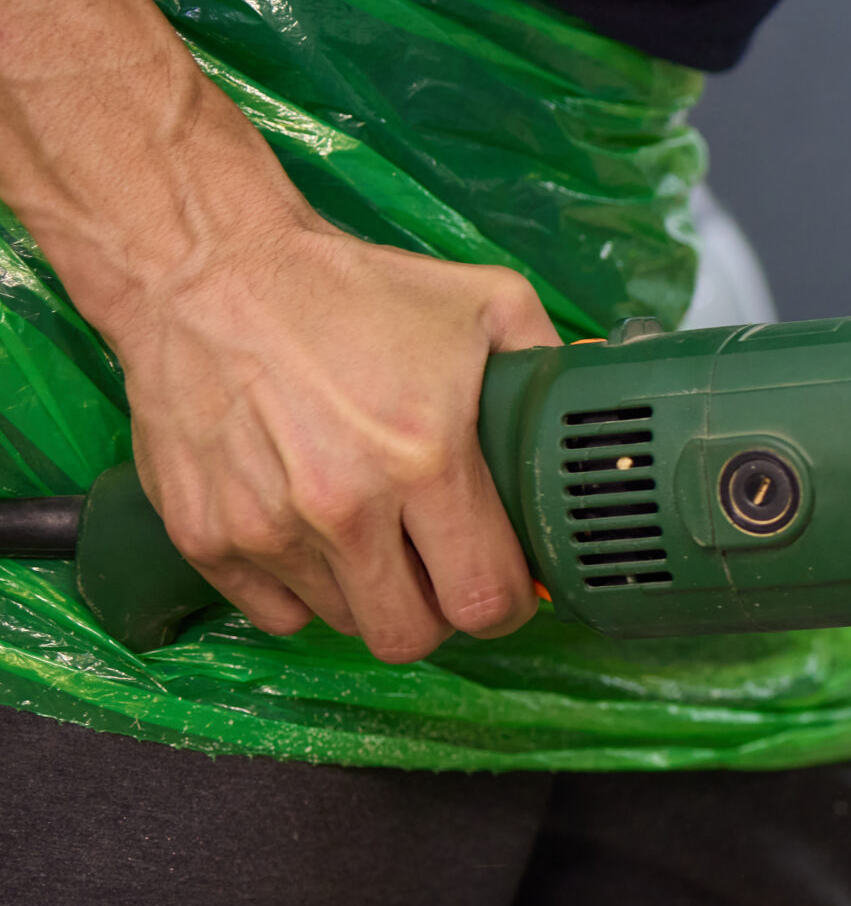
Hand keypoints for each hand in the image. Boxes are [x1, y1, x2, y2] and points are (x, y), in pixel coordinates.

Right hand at [95, 213, 557, 663]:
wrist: (205, 269)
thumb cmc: (349, 289)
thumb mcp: (483, 303)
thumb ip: (547, 369)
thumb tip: (590, 423)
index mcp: (424, 459)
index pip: (485, 598)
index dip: (506, 604)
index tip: (503, 584)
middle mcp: (344, 507)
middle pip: (411, 636)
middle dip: (438, 611)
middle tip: (438, 567)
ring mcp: (268, 528)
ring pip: (345, 624)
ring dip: (368, 593)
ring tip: (370, 530)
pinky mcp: (206, 535)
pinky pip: (275, 613)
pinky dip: (301, 590)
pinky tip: (312, 533)